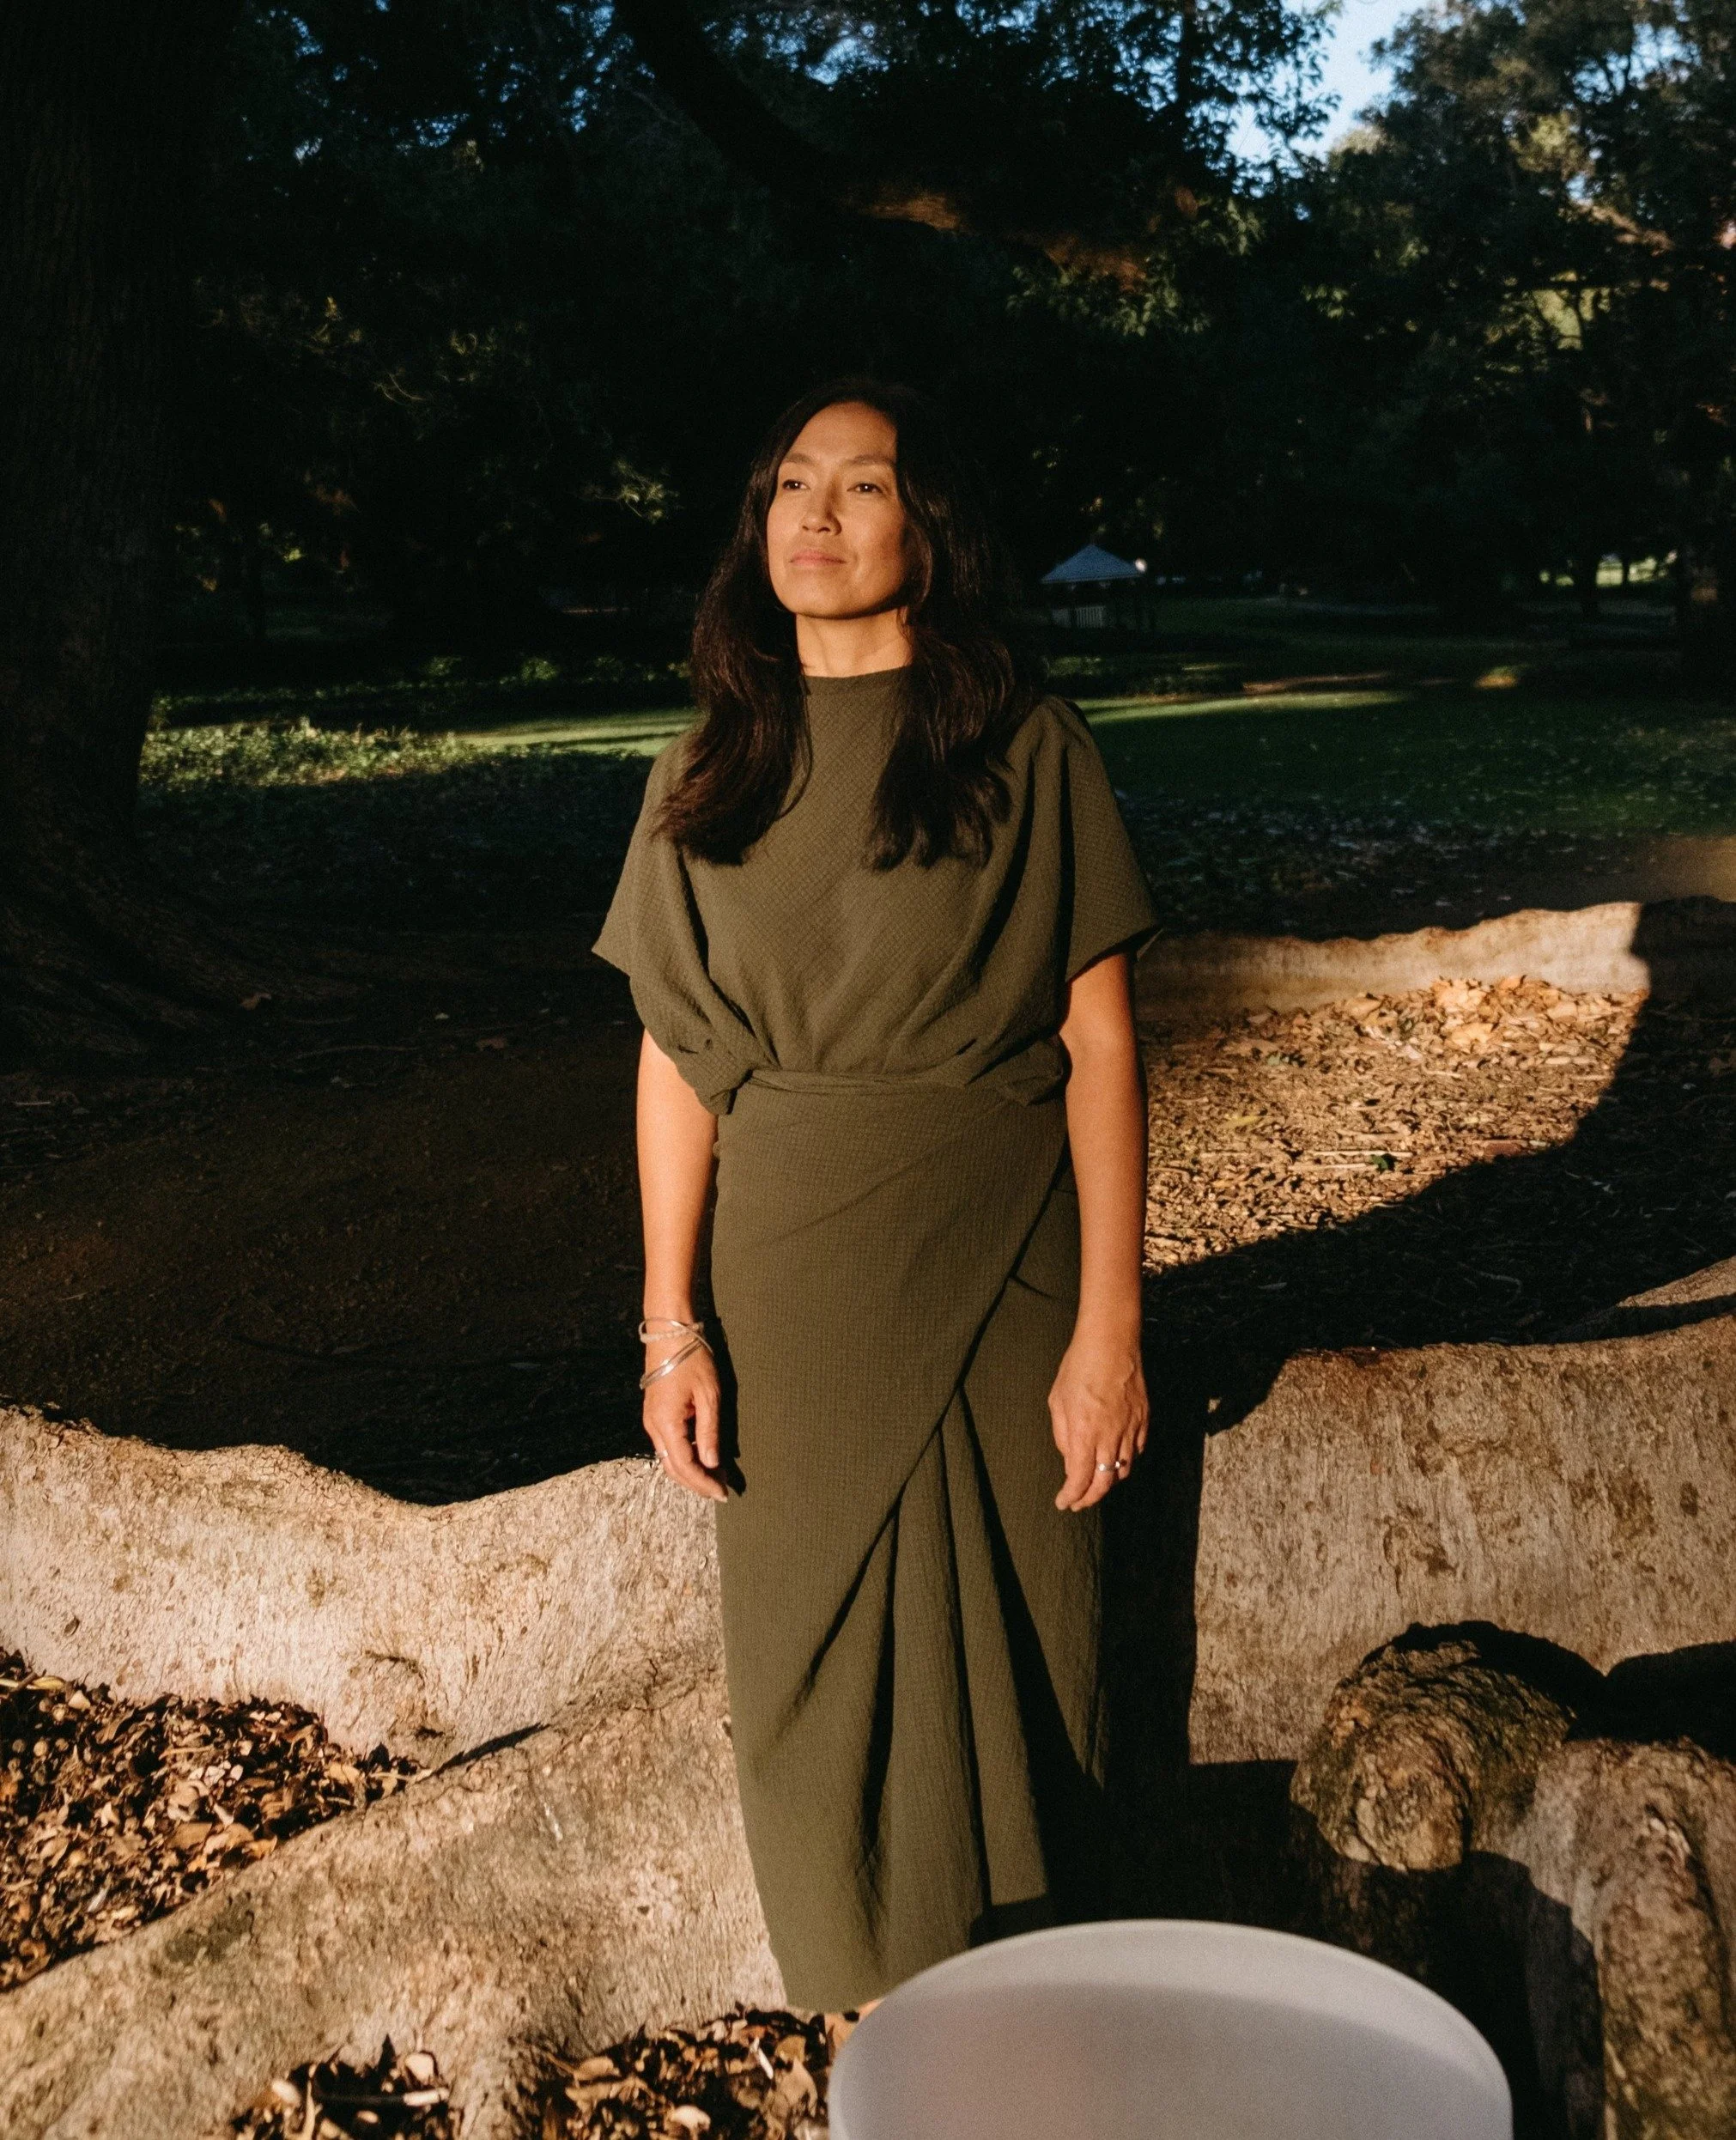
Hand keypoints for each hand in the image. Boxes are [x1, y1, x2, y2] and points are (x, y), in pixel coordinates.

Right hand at [642, 1333, 726, 1501]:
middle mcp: (653, 1426)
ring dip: (690, 1470)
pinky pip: (668, 1444)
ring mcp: (651, 1420)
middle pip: (673, 1467)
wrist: (669, 1332)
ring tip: (716, 1476)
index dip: (703, 1483)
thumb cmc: (692, 1358)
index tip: (723, 1493)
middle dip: (696, 1482)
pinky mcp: (654, 1413)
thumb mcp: (708, 1395)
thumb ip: (709, 1432)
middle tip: (721, 1490)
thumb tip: (712, 1463)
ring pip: (669, 1457)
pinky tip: (702, 1455)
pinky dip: (684, 1455)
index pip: (685, 1466)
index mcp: (666, 1423)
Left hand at [1048, 1329, 1147, 1511]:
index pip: (1079, 1478)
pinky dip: (1125, 1461)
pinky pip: (1136, 1450)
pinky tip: (1114, 1458)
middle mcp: (1110, 1435)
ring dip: (1108, 1480)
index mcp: (1084, 1432)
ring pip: (1123, 1469)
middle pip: (1104, 1482)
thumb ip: (1063, 1434)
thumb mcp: (1058, 1400)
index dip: (1071, 1496)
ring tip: (1095, 1481)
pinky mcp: (1144, 1419)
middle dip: (1090, 1497)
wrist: (1111, 1342)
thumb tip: (1069, 1459)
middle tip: (1079, 1501)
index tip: (1064, 1502)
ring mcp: (1131, 1428)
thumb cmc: (1079, 1366)